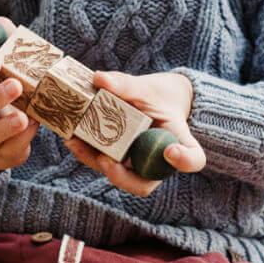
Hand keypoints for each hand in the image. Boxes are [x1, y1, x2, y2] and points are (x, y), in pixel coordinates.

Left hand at [66, 70, 204, 196]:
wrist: (154, 101)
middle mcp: (158, 161)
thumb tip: (99, 79)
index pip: (193, 159)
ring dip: (95, 162)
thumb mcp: (147, 87)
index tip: (172, 151)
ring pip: (119, 176)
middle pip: (145, 184)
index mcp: (179, 141)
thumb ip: (126, 85)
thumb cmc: (157, 96)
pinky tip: (70, 137)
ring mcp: (136, 164)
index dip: (184, 160)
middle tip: (107, 162)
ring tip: (76, 143)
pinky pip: (102, 162)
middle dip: (123, 177)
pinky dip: (86, 152)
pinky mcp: (116, 160)